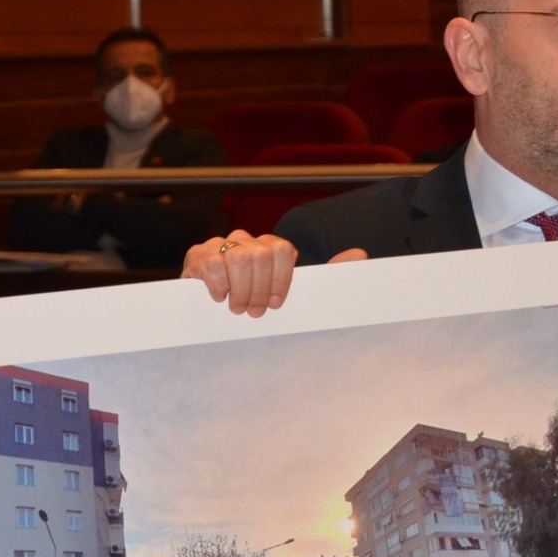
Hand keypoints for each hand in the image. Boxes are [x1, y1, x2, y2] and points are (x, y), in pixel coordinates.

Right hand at [181, 230, 365, 316]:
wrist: (211, 315)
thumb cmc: (255, 304)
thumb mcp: (290, 294)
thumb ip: (326, 274)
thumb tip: (360, 254)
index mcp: (270, 247)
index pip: (282, 251)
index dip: (281, 281)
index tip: (276, 304)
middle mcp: (246, 241)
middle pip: (262, 255)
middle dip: (260, 291)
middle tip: (255, 312)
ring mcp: (220, 246)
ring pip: (239, 259)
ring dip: (240, 291)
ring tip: (237, 309)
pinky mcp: (196, 256)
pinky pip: (212, 265)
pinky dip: (218, 286)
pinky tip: (218, 298)